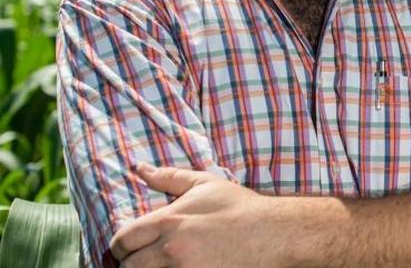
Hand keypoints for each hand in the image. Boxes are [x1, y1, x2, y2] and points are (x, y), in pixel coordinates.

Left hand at [110, 164, 286, 267]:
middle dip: (133, 263)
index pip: (122, 240)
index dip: (121, 245)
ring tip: (163, 265)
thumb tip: (140, 168)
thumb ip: (169, 177)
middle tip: (146, 260)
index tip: (130, 248)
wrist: (273, 233)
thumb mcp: (205, 185)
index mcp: (168, 221)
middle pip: (128, 266)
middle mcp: (170, 250)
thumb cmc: (240, 208)